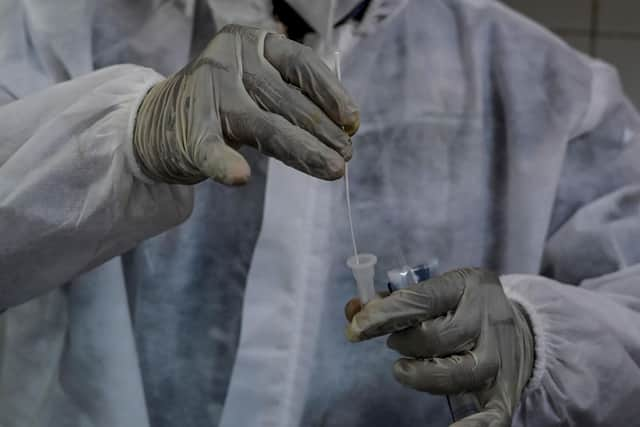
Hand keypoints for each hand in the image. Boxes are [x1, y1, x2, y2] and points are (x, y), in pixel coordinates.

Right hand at [133, 25, 358, 184]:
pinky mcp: (188, 132)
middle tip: (347, 157)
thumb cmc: (224, 101)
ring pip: (263, 126)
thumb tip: (346, 126)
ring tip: (332, 169)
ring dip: (301, 151)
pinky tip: (239, 177)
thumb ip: (295, 97)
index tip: (353, 121)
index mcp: (251, 44)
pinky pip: (209, 150)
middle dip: (322, 131)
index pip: (300, 63)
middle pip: (286, 99)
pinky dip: (224, 164)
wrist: (160, 120)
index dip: (330, 93)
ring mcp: (206, 96)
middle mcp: (229, 63)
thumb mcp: (260, 84)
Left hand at [346, 268, 533, 426]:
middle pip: (433, 338)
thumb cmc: (460, 308)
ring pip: (451, 374)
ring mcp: (498, 357)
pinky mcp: (505, 390)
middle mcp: (486, 319)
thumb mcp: (436, 289)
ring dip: (418, 374)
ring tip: (404, 369)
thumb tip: (352, 311)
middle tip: (396, 342)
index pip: (420, 300)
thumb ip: (392, 300)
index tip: (355, 327)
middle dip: (403, 342)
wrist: (522, 328)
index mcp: (467, 285)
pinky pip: (491, 416)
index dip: (383, 315)